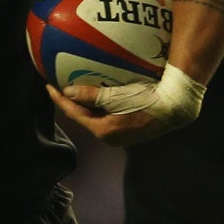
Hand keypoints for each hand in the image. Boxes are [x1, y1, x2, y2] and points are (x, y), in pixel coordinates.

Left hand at [47, 70, 202, 147]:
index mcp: (104, 132)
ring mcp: (121, 135)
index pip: (74, 114)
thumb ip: (91, 95)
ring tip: (76, 90)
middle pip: (84, 117)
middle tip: (60, 87)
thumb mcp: (116, 97)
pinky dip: (101, 105)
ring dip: (86, 104)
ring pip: (96, 117)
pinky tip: (100, 94)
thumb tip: (67, 92)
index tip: (49, 86)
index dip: (60, 99)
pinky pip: (109, 115)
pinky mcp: (130, 130)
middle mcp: (110, 138)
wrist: (175, 107)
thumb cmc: (146, 100)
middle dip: (71, 103)